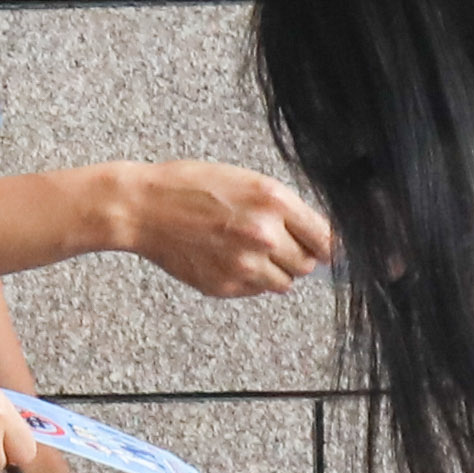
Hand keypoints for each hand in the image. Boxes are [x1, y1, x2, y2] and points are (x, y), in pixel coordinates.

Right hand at [100, 161, 333, 297]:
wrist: (144, 208)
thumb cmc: (192, 187)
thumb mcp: (247, 182)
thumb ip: (285, 210)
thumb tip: (323, 240)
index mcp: (274, 201)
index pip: (326, 240)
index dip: (328, 247)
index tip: (329, 252)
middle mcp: (264, 234)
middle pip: (307, 265)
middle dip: (296, 256)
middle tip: (272, 242)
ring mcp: (245, 264)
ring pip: (284, 283)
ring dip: (274, 271)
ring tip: (246, 250)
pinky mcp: (226, 285)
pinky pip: (256, 291)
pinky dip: (250, 280)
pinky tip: (227, 257)